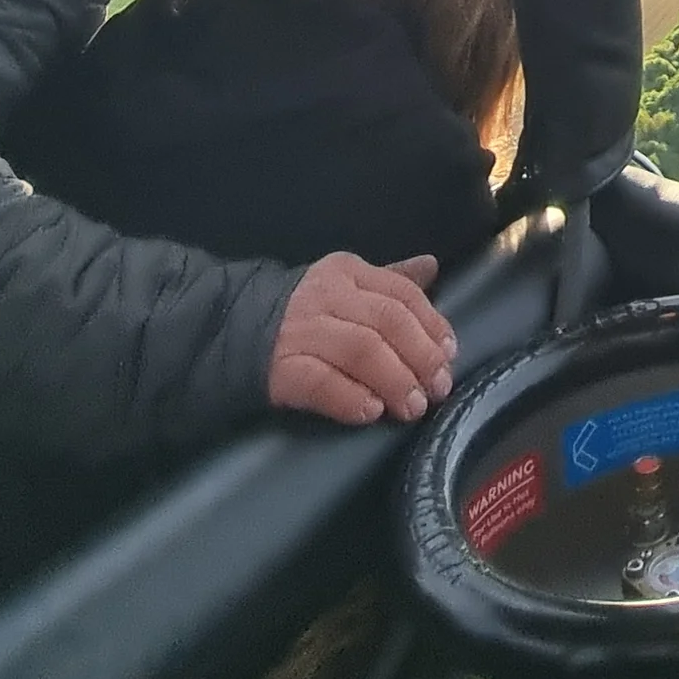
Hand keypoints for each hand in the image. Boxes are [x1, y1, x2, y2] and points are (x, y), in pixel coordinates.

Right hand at [267, 253, 457, 427]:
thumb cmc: (302, 313)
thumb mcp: (344, 285)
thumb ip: (389, 281)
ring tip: (412, 407)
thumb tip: (432, 266)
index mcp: (347, 272)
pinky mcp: (279, 368)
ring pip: (361, 351)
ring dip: (395, 381)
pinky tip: (370, 413)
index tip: (449, 354)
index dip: (432, 325)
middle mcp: (326, 296)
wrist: (228, 328)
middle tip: (438, 388)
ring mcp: (301, 331)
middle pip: (387, 322)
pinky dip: (351, 398)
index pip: (401, 294)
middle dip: (420, 357)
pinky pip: (322, 383)